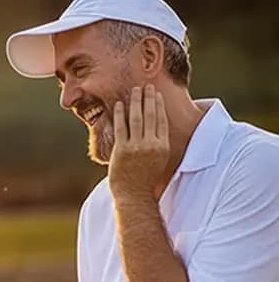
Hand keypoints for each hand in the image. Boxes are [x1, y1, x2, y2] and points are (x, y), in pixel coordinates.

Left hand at [108, 85, 169, 201]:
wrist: (134, 195)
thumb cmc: (145, 179)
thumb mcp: (158, 160)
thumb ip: (158, 144)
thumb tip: (156, 129)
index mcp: (163, 146)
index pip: (161, 120)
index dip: (159, 105)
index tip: (156, 94)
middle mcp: (152, 145)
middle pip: (151, 115)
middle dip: (148, 98)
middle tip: (146, 85)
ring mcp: (136, 147)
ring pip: (136, 118)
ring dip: (135, 102)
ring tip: (134, 90)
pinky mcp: (122, 150)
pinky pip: (120, 127)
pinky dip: (119, 114)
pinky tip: (118, 104)